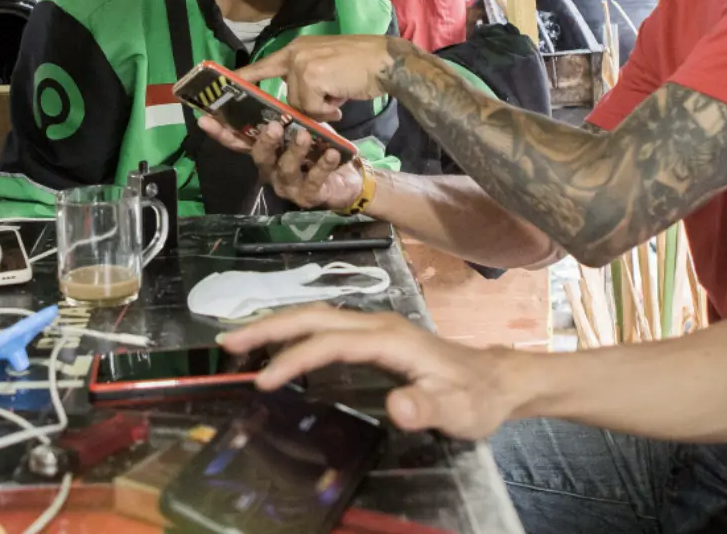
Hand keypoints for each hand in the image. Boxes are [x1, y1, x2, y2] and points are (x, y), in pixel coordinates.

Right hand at [196, 115, 360, 211]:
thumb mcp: (302, 128)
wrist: (347, 180)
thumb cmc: (319, 150)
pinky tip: (330, 153)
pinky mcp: (309, 195)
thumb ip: (286, 116)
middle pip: (259, 156)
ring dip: (294, 151)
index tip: (206, 119)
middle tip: (274, 126)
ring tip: (304, 135)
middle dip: (265, 141)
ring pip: (286, 169)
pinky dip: (322, 165)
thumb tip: (273, 87)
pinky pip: (314, 179)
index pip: (239, 142)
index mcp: (265, 153)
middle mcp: (271, 170)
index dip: (221, 132)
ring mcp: (288, 185)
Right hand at [219, 306, 522, 438]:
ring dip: (278, 325)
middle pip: (315, 315)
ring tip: (240, 342)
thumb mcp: (459, 411)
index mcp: (391, 339)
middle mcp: (378, 323)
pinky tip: (279, 347)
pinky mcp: (373, 335)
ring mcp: (375, 326)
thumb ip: (428, 409)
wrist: (497, 380)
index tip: (264, 381)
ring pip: (318, 316)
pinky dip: (296, 331)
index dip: (295, 358)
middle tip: (228, 345)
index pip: (331, 342)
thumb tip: (396, 405)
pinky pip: (325, 326)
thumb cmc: (476, 398)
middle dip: (270, 327)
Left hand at [238, 36, 403, 122]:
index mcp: (296, 49)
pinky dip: (328, 111)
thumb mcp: (327, 66)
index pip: (263, 66)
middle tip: (328, 102)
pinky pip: (312, 109)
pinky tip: (341, 99)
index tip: (223, 84)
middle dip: (307, 106)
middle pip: (287, 96)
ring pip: (300, 105)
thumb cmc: (361, 66)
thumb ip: (308, 78)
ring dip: (321, 109)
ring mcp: (300, 64)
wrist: (385, 60)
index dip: (243, 77)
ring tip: (339, 96)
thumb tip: (301, 103)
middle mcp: (294, 54)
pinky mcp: (310, 76)